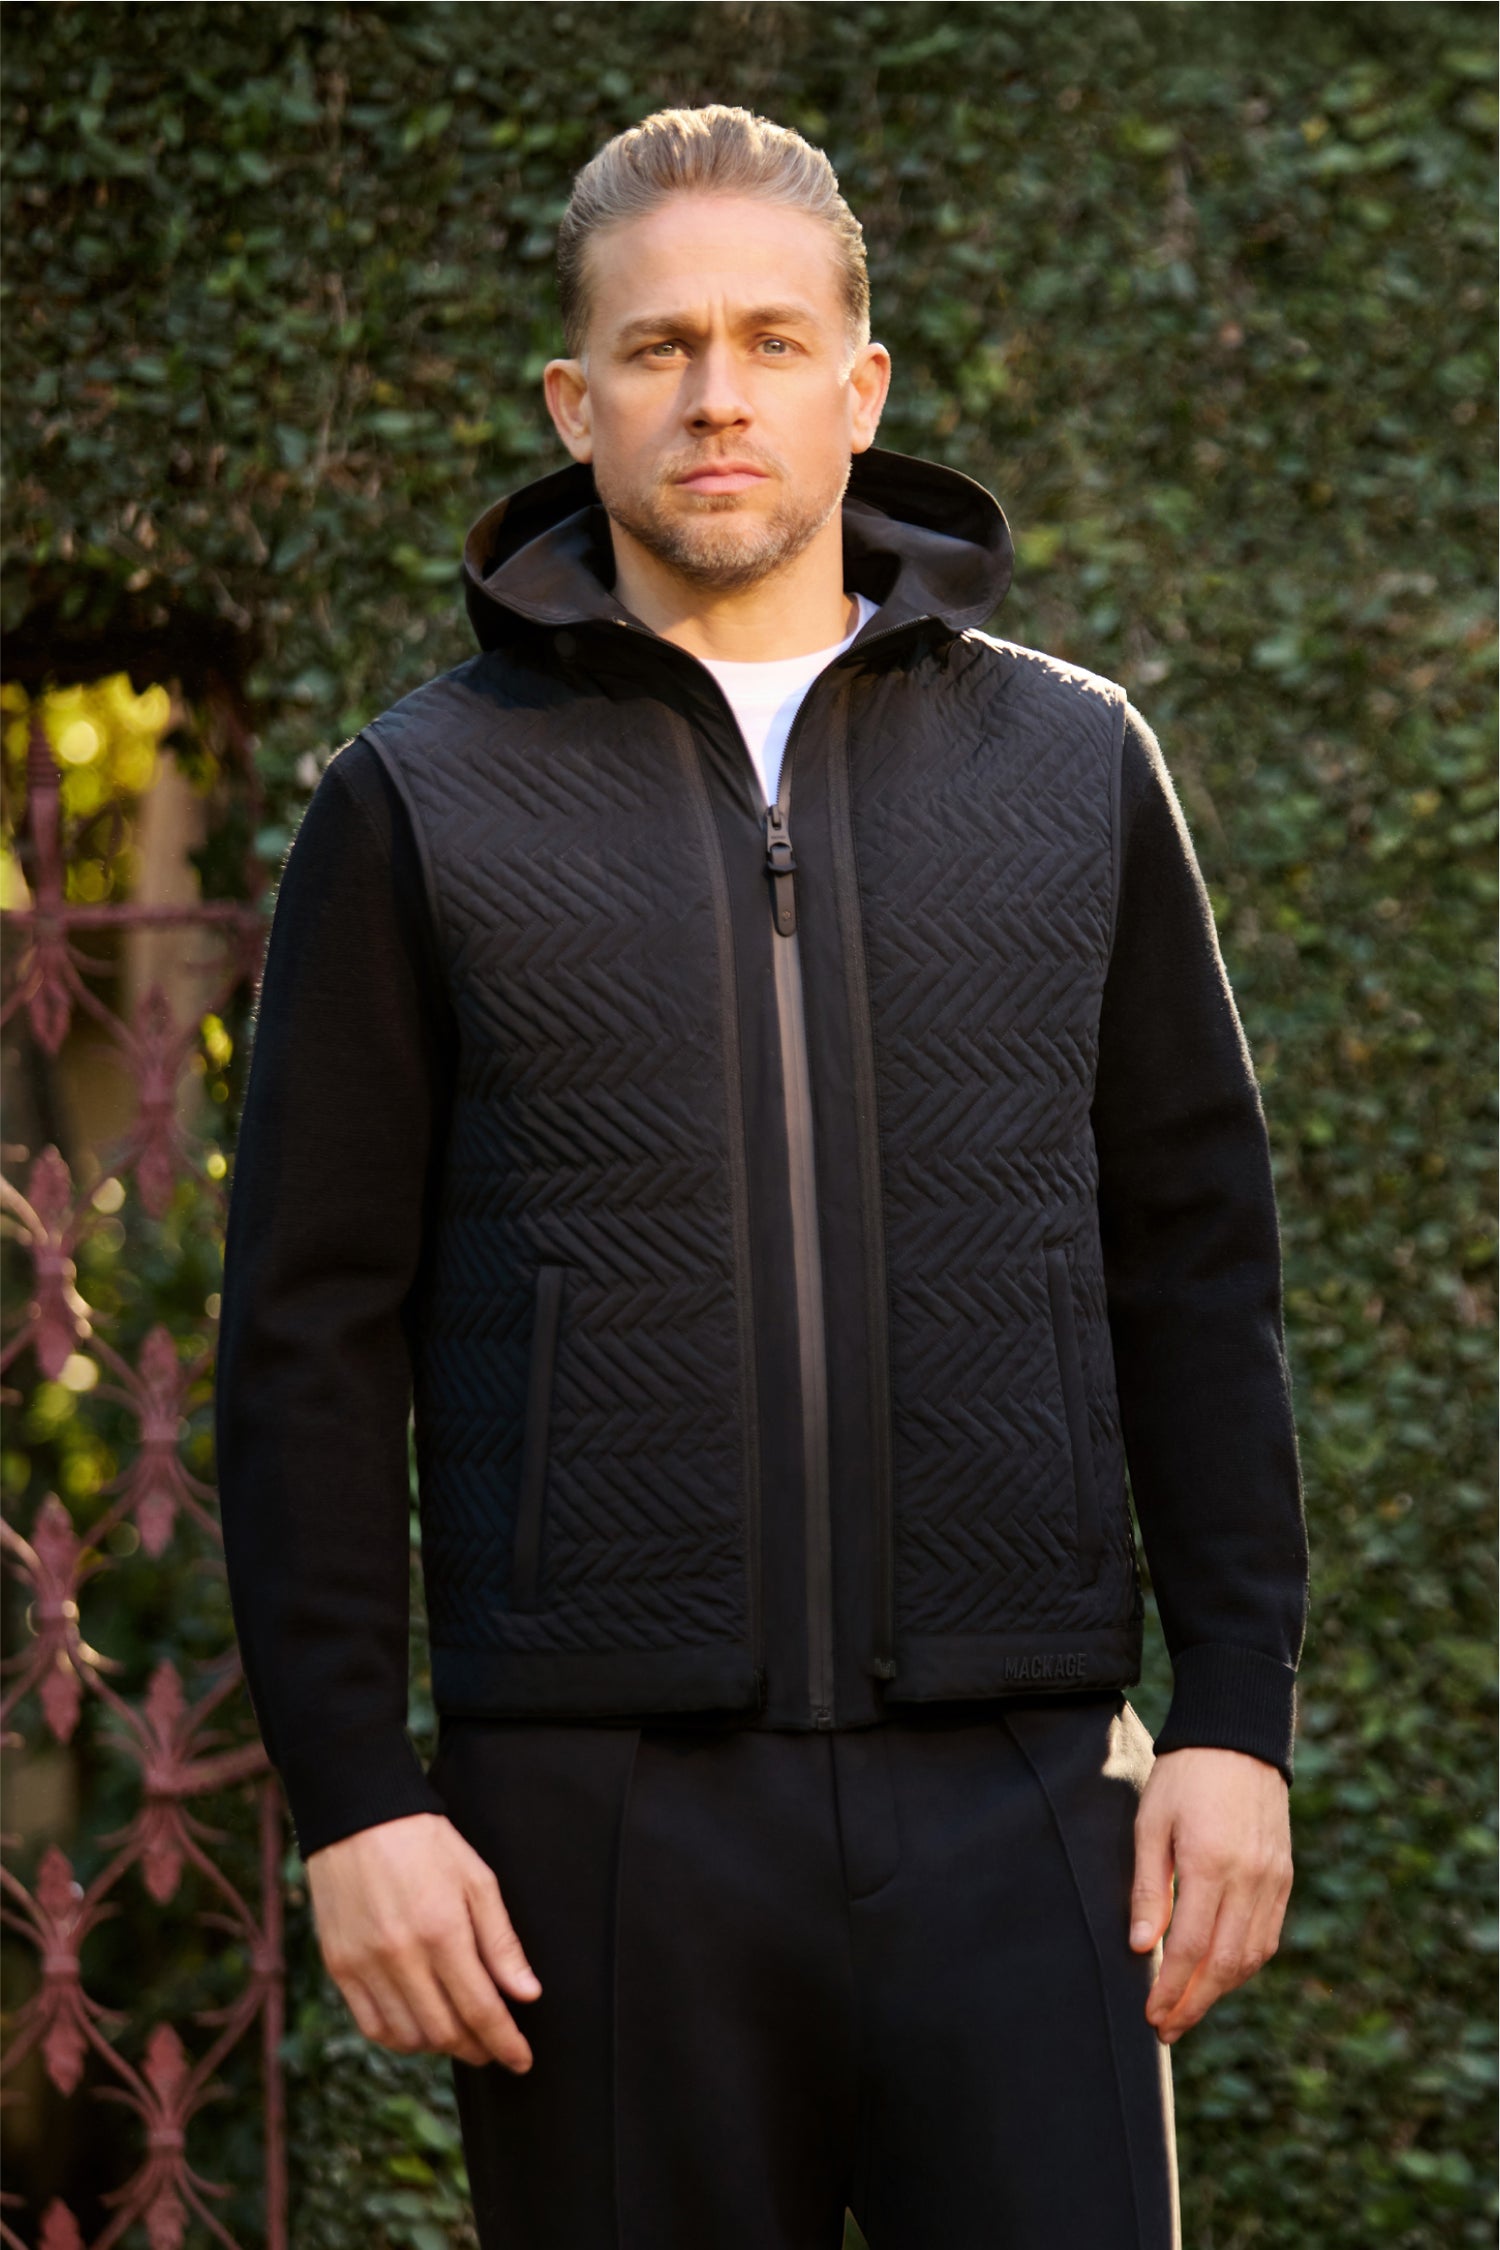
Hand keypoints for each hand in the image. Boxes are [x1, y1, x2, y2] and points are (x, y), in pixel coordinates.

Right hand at [305, 1810, 541, 2070]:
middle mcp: (401, 1956)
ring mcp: (365, 1965)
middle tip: (495, 2048)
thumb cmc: (426, 1844)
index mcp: (443, 1931)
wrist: (358, 1818)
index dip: (505, 2042)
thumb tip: (527, 1994)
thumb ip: (502, 1942)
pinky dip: (400, 2038)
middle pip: (445, 2031)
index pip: (480, 2009)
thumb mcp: (477, 1880)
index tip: (522, 2059)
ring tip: (460, 2036)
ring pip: (408, 2037)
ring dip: (440, 2046)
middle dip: (477, 2048)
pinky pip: (372, 2026)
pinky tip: (419, 2030)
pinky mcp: (340, 1967)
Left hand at [1129, 1745, 1292, 2044]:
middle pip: (1226, 1965)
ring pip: (1252, 1957)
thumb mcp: (1151, 1823)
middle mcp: (1250, 1879)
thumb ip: (1150, 1888)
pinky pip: (1268, 1936)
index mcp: (1211, 1865)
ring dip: (1220, 1990)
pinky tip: (1221, 1974)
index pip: (1192, 1949)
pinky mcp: (1284, 1876)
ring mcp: (1273, 1880)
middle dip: (1195, 2004)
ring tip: (1189, 2008)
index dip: (1172, 1990)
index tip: (1152, 2016)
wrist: (1237, 1737)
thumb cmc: (1183, 1776)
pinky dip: (1245, 1964)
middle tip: (1167, 2028)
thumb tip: (1143, 1948)